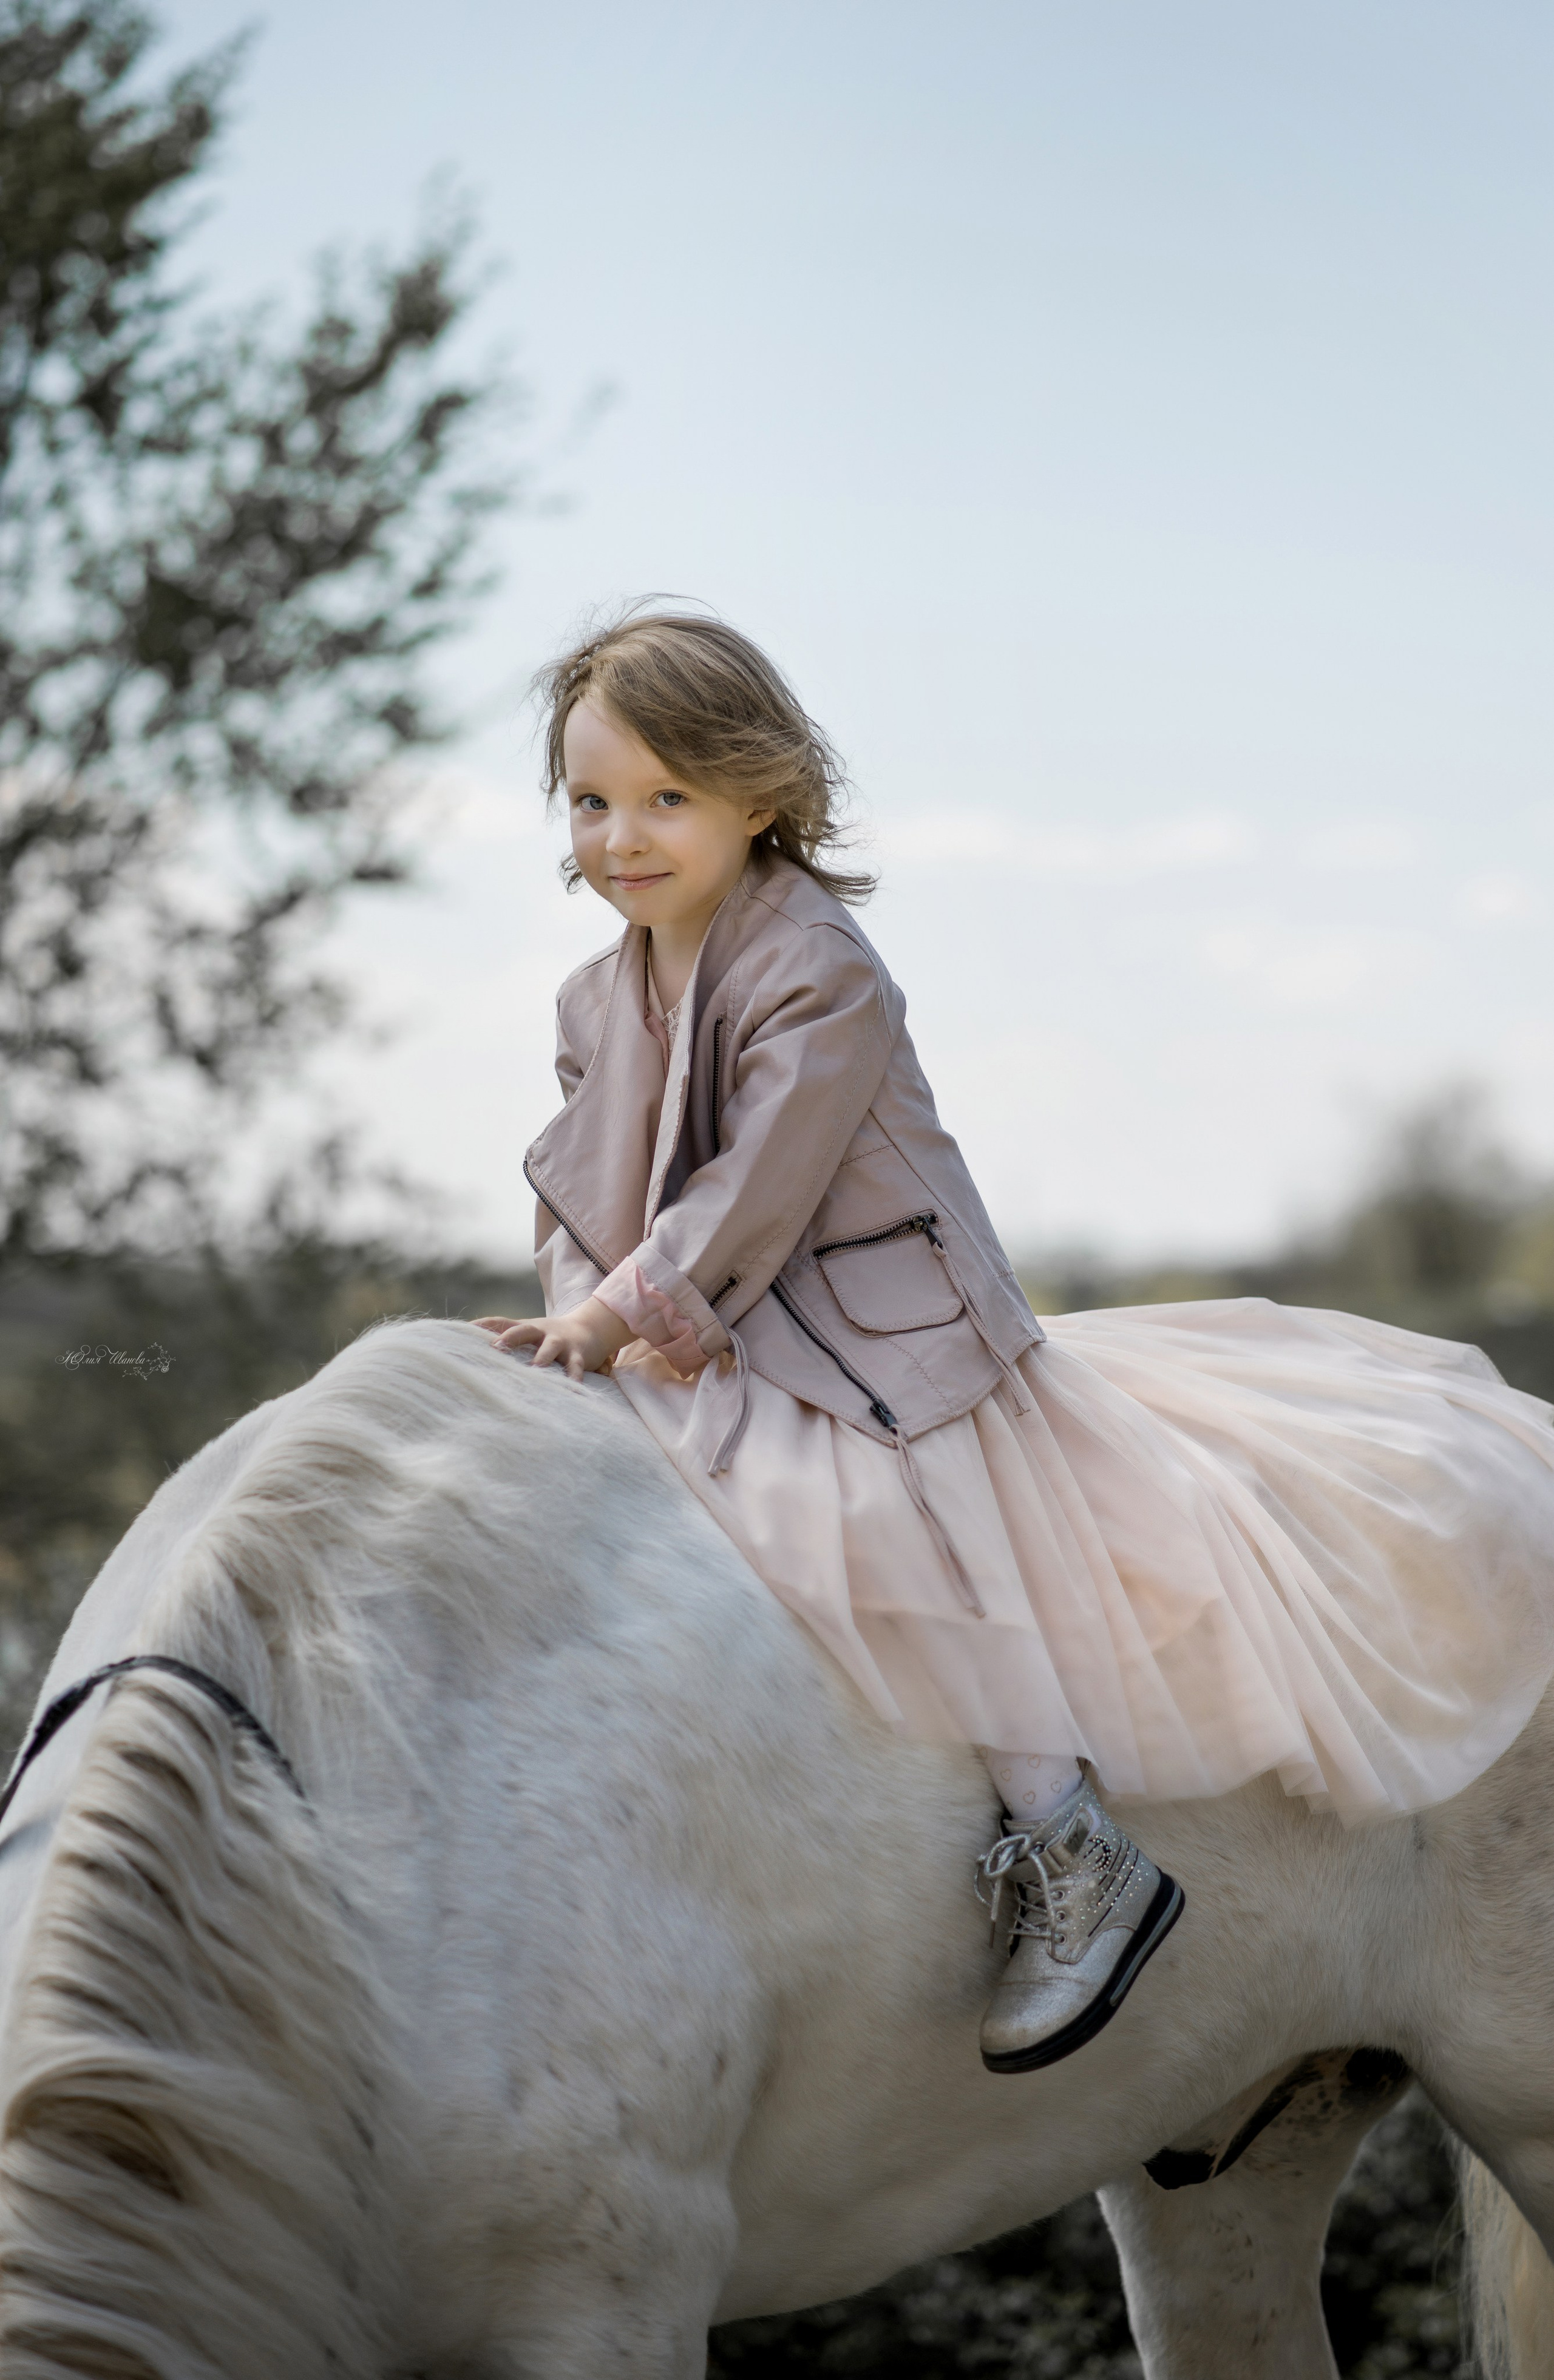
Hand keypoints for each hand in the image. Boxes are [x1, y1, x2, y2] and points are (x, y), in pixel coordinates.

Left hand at [475, 1297, 633, 1381]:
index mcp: (527, 1327)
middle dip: (510, 1338)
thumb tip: (472, 1349)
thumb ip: (507, 1338)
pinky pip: (575, 1368)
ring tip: (535, 1369)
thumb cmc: (551, 1338)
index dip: (482, 1325)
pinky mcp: (578, 1355)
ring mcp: (560, 1343)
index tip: (463, 1332)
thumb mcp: (530, 1334)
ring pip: (550, 1348)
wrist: (591, 1328)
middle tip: (496, 1347)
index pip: (501, 1322)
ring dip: (542, 1358)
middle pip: (523, 1331)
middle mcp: (542, 1332)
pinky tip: (570, 1391)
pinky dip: (573, 1379)